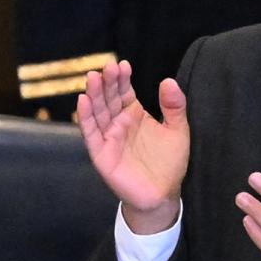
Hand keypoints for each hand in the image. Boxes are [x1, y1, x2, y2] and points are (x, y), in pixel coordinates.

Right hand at [79, 61, 188, 233]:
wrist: (162, 195)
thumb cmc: (169, 164)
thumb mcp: (178, 131)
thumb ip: (174, 107)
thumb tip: (168, 81)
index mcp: (134, 115)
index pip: (124, 92)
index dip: (123, 79)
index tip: (124, 65)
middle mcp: (118, 123)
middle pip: (108, 98)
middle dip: (107, 83)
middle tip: (108, 67)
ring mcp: (108, 137)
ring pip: (97, 112)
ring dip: (94, 95)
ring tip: (93, 78)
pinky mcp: (101, 153)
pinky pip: (91, 133)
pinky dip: (85, 117)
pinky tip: (82, 101)